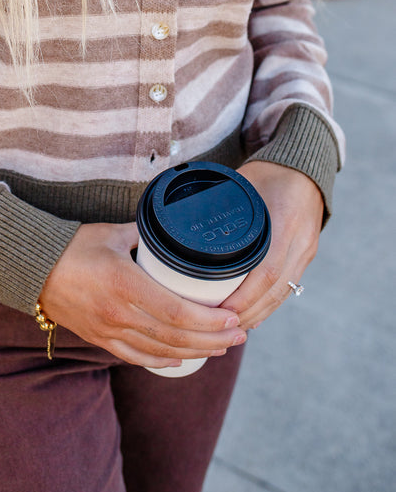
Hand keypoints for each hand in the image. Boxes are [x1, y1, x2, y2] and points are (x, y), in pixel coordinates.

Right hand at [38, 222, 246, 367]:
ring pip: (160, 351)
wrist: (32, 269)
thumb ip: (147, 234)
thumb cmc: (73, 246)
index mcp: (125, 284)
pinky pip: (137, 357)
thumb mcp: (113, 232)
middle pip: (176, 336)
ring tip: (220, 346)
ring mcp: (109, 331)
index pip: (177, 311)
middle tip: (238, 334)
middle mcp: (119, 314)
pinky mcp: (100, 339)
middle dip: (212, 338)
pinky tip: (182, 358)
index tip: (232, 316)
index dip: (209, 320)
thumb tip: (176, 228)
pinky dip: (163, 359)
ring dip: (195, 352)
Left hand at [221, 161, 323, 330]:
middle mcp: (299, 242)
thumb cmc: (271, 170)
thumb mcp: (244, 182)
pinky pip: (289, 286)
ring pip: (283, 293)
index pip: (266, 272)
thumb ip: (220, 202)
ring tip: (231, 327)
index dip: (244, 297)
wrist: (308, 164)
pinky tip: (252, 315)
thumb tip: (183, 218)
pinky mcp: (306, 254)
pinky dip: (270, 304)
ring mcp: (306, 250)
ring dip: (258, 314)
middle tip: (218, 326)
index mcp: (284, 222)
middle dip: (247, 314)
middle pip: (275, 291)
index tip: (220, 310)